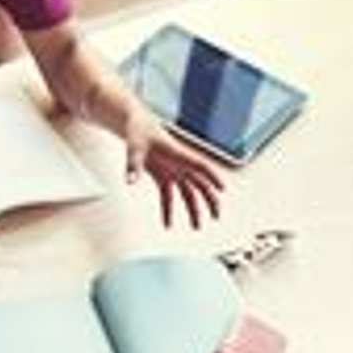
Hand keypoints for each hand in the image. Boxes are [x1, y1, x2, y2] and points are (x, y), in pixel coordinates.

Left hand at [124, 108, 224, 229]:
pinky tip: (167, 224)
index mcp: (178, 154)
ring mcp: (173, 170)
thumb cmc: (138, 131)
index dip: (213, 177)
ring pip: (188, 192)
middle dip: (209, 200)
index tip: (222, 189)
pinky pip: (169, 195)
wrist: (134, 126)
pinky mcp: (163, 176)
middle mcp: (179, 164)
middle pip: (200, 183)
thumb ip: (133, 165)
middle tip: (215, 217)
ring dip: (193, 209)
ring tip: (196, 226)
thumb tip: (131, 181)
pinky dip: (169, 209)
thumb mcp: (134, 147)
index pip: (200, 166)